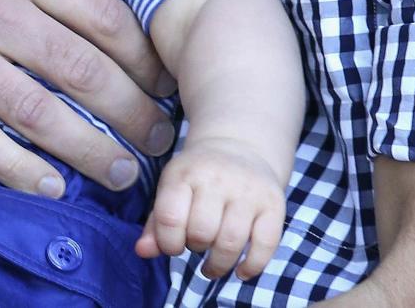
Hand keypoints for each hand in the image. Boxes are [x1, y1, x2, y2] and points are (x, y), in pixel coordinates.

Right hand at [0, 0, 174, 196]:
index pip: (101, 15)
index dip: (142, 53)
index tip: (164, 77)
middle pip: (82, 72)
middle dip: (132, 112)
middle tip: (162, 139)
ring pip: (37, 113)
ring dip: (88, 149)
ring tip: (121, 173)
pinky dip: (15, 168)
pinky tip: (48, 186)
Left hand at [135, 136, 285, 279]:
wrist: (239, 145)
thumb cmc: (197, 178)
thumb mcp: (172, 189)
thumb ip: (156, 223)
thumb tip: (142, 252)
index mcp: (185, 172)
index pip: (169, 217)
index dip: (168, 243)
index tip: (173, 245)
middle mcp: (217, 177)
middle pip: (201, 232)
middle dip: (196, 248)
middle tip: (198, 244)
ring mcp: (247, 189)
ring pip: (231, 242)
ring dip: (219, 264)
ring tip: (214, 264)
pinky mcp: (273, 202)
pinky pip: (265, 245)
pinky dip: (252, 266)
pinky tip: (240, 269)